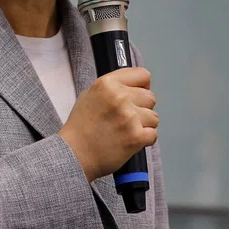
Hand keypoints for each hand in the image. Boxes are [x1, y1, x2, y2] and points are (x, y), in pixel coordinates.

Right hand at [59, 67, 158, 182]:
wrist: (74, 153)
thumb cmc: (80, 127)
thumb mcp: (88, 96)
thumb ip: (111, 88)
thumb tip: (133, 87)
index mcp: (106, 84)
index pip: (142, 75)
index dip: (142, 87)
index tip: (136, 96)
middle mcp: (119, 97)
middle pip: (150, 97)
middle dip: (141, 108)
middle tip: (125, 119)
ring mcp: (129, 117)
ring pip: (154, 117)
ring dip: (143, 125)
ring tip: (124, 131)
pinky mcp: (137, 136)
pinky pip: (153, 134)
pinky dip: (143, 140)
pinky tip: (128, 141)